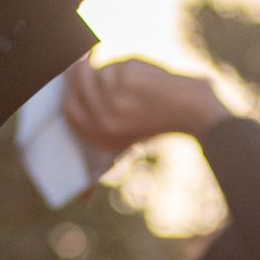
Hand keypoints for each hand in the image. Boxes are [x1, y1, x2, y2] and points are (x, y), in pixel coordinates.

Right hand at [63, 57, 231, 150]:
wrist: (191, 111)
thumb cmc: (156, 124)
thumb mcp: (125, 145)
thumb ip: (100, 160)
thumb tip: (83, 199)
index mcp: (102, 137)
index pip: (70, 111)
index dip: (68, 93)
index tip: (70, 77)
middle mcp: (105, 119)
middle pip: (78, 85)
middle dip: (78, 72)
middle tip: (82, 61)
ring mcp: (114, 97)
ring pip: (98, 72)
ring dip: (109, 69)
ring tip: (125, 74)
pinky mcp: (127, 76)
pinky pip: (116, 65)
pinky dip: (126, 65)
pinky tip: (141, 72)